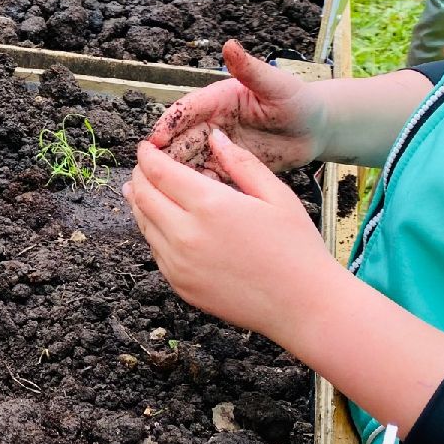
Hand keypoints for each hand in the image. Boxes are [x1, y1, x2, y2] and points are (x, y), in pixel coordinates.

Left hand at [124, 129, 341, 340]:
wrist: (304, 306)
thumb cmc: (297, 248)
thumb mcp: (276, 195)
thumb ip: (241, 163)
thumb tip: (215, 137)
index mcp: (210, 206)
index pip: (160, 173)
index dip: (148, 156)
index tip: (146, 147)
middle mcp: (186, 235)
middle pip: (144, 197)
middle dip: (139, 176)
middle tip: (143, 166)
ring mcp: (179, 264)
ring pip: (144, 224)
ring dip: (139, 203)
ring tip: (139, 189)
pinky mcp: (180, 285)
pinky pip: (156, 250)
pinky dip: (151, 230)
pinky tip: (159, 221)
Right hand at [149, 40, 326, 174]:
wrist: (314, 129)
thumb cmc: (297, 101)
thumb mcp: (276, 84)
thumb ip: (250, 69)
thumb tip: (230, 45)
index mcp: (216, 99)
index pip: (185, 110)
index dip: (168, 124)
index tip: (155, 140)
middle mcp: (210, 122)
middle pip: (179, 139)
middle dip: (163, 154)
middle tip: (147, 171)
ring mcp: (216, 146)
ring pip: (187, 161)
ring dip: (174, 174)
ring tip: (162, 191)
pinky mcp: (226, 166)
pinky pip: (205, 178)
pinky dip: (195, 188)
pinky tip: (188, 201)